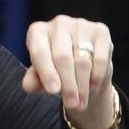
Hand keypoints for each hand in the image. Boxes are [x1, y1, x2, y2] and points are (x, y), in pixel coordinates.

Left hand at [22, 13, 116, 128]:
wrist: (83, 62)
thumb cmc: (56, 68)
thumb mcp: (42, 75)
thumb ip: (34, 79)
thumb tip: (28, 86)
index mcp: (38, 32)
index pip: (40, 52)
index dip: (47, 72)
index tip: (53, 91)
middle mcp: (58, 24)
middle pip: (63, 57)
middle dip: (68, 85)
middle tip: (72, 104)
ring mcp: (80, 25)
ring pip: (82, 60)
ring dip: (82, 86)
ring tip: (80, 103)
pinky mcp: (100, 31)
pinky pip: (100, 58)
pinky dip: (97, 76)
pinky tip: (93, 88)